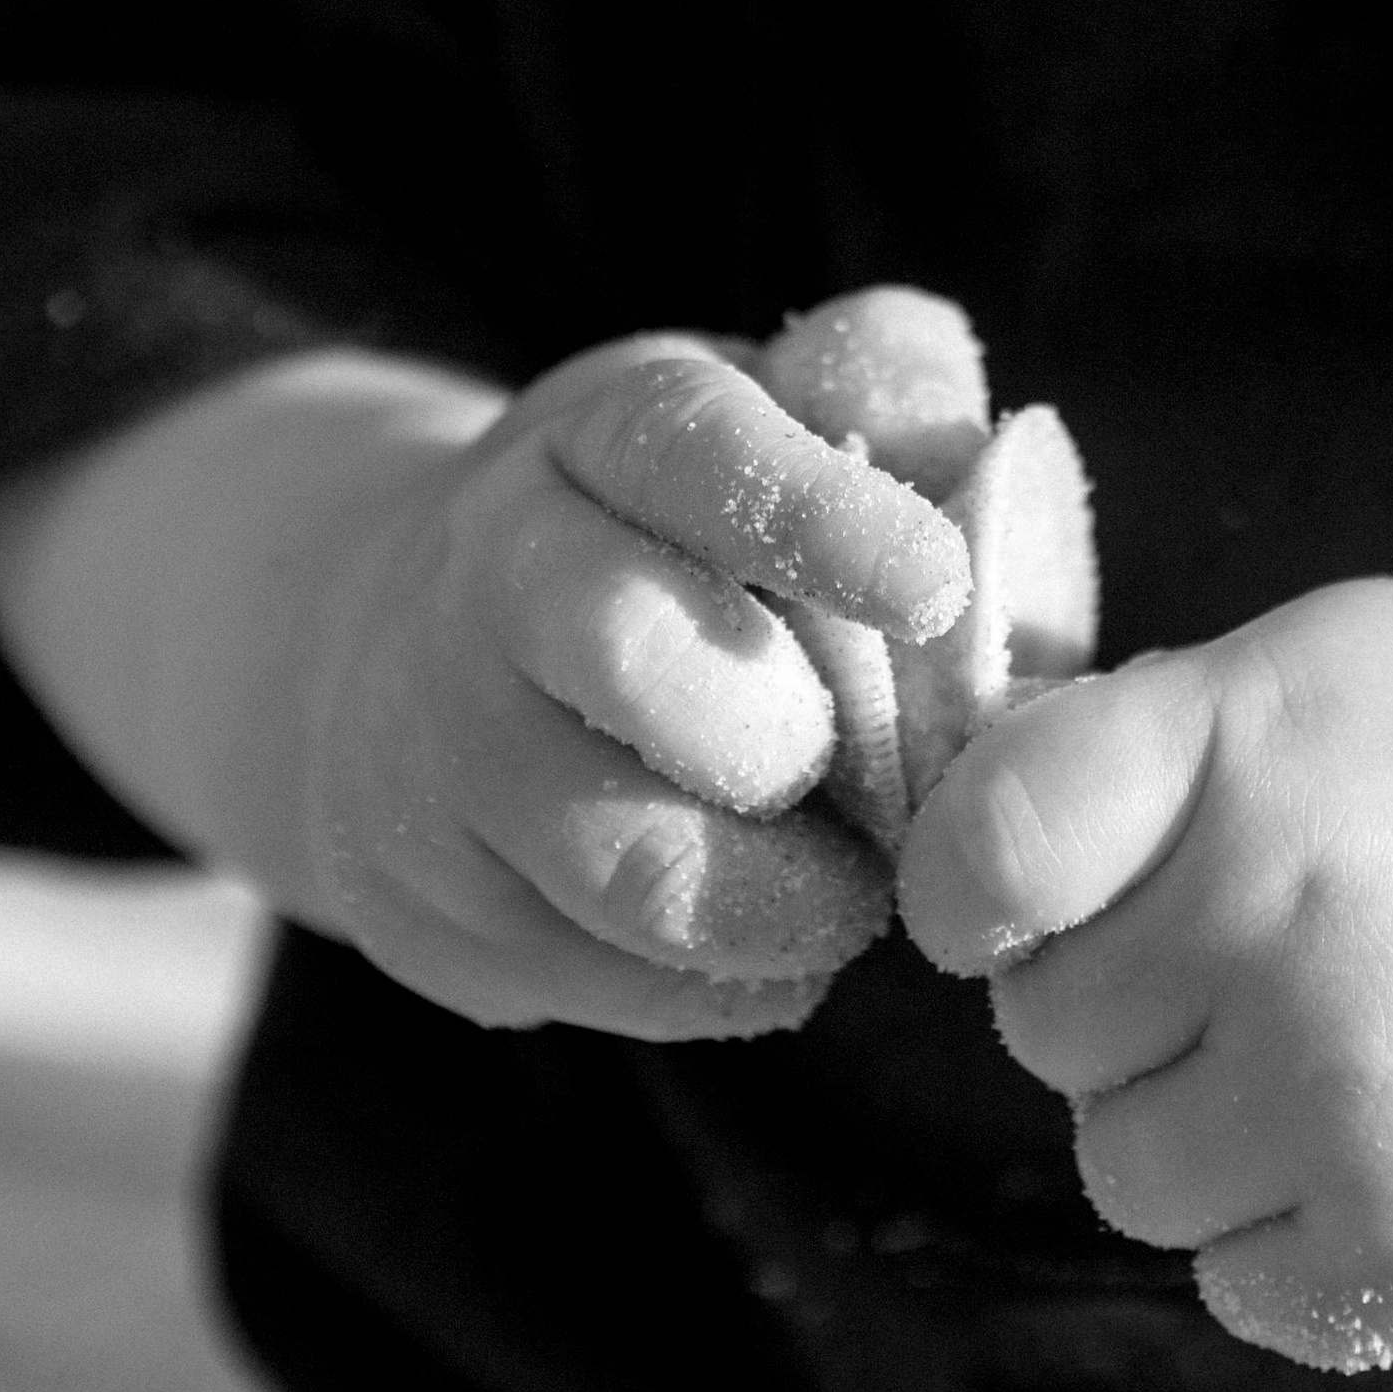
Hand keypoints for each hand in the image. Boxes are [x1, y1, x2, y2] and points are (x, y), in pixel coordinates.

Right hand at [301, 336, 969, 1043]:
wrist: (416, 656)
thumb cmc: (674, 535)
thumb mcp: (768, 419)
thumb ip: (891, 407)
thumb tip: (976, 478)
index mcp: (596, 434)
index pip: (692, 446)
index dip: (819, 513)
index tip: (937, 585)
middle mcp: (487, 572)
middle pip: (632, 651)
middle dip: (788, 731)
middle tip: (863, 768)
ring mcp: (433, 751)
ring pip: (626, 863)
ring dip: (786, 897)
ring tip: (850, 883)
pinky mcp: (426, 913)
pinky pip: (617, 985)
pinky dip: (733, 980)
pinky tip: (764, 927)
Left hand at [898, 578, 1392, 1365]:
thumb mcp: (1324, 665)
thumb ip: (1138, 740)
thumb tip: (954, 847)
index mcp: (1252, 749)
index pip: (989, 848)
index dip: (966, 885)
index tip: (1004, 898)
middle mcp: (1291, 925)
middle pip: (1043, 1027)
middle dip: (1120, 991)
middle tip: (1253, 940)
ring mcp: (1358, 1107)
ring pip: (1120, 1168)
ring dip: (1190, 1118)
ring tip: (1330, 1033)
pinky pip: (1229, 1278)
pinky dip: (1287, 1225)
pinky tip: (1392, 1126)